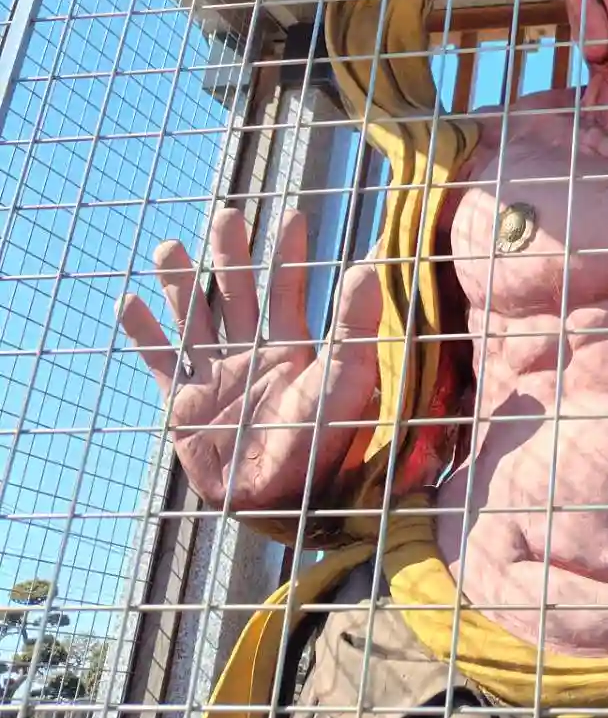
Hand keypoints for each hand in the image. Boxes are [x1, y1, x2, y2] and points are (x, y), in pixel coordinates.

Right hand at [119, 207, 380, 512]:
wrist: (279, 503)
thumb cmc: (322, 446)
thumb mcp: (347, 380)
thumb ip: (355, 326)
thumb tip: (370, 266)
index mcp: (293, 350)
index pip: (288, 290)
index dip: (289, 254)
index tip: (292, 213)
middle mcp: (251, 357)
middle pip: (236, 294)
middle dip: (230, 255)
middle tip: (227, 213)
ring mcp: (214, 379)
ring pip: (194, 319)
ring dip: (180, 285)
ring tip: (168, 247)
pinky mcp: (182, 406)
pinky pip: (159, 363)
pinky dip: (143, 334)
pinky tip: (127, 301)